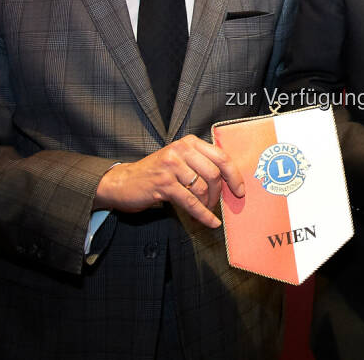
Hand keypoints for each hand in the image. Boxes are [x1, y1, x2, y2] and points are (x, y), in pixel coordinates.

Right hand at [94, 134, 244, 228]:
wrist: (124, 181)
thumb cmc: (157, 173)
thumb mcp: (180, 160)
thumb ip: (202, 163)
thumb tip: (229, 180)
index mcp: (189, 142)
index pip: (221, 157)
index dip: (234, 175)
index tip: (240, 190)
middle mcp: (181, 150)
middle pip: (214, 174)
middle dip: (218, 193)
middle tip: (216, 203)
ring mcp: (171, 166)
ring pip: (202, 188)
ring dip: (207, 204)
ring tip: (204, 209)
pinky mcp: (163, 183)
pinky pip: (190, 202)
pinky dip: (203, 215)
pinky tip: (210, 222)